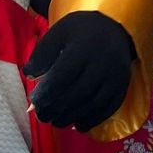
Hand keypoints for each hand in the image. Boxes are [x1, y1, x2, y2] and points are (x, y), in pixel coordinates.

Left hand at [24, 11, 135, 129]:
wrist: (114, 27)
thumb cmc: (80, 31)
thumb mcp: (58, 33)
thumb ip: (42, 53)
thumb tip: (30, 75)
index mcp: (83, 48)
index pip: (63, 75)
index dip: (48, 92)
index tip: (35, 101)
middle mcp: (102, 63)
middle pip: (78, 93)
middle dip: (57, 109)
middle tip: (42, 116)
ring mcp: (115, 76)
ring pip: (93, 104)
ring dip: (72, 117)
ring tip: (56, 121)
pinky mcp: (123, 86)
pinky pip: (108, 109)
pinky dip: (92, 120)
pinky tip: (78, 124)